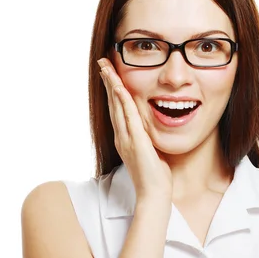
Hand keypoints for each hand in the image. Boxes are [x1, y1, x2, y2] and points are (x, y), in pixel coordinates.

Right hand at [98, 58, 172, 201]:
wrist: (154, 194)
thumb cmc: (155, 177)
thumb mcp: (151, 152)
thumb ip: (147, 139)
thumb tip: (150, 130)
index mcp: (125, 138)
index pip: (117, 109)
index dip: (113, 90)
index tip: (110, 73)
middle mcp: (122, 137)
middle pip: (112, 104)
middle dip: (108, 82)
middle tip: (102, 63)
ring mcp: (127, 139)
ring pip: (117, 107)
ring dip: (112, 86)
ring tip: (106, 68)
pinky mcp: (136, 143)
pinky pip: (129, 118)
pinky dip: (124, 102)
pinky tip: (121, 88)